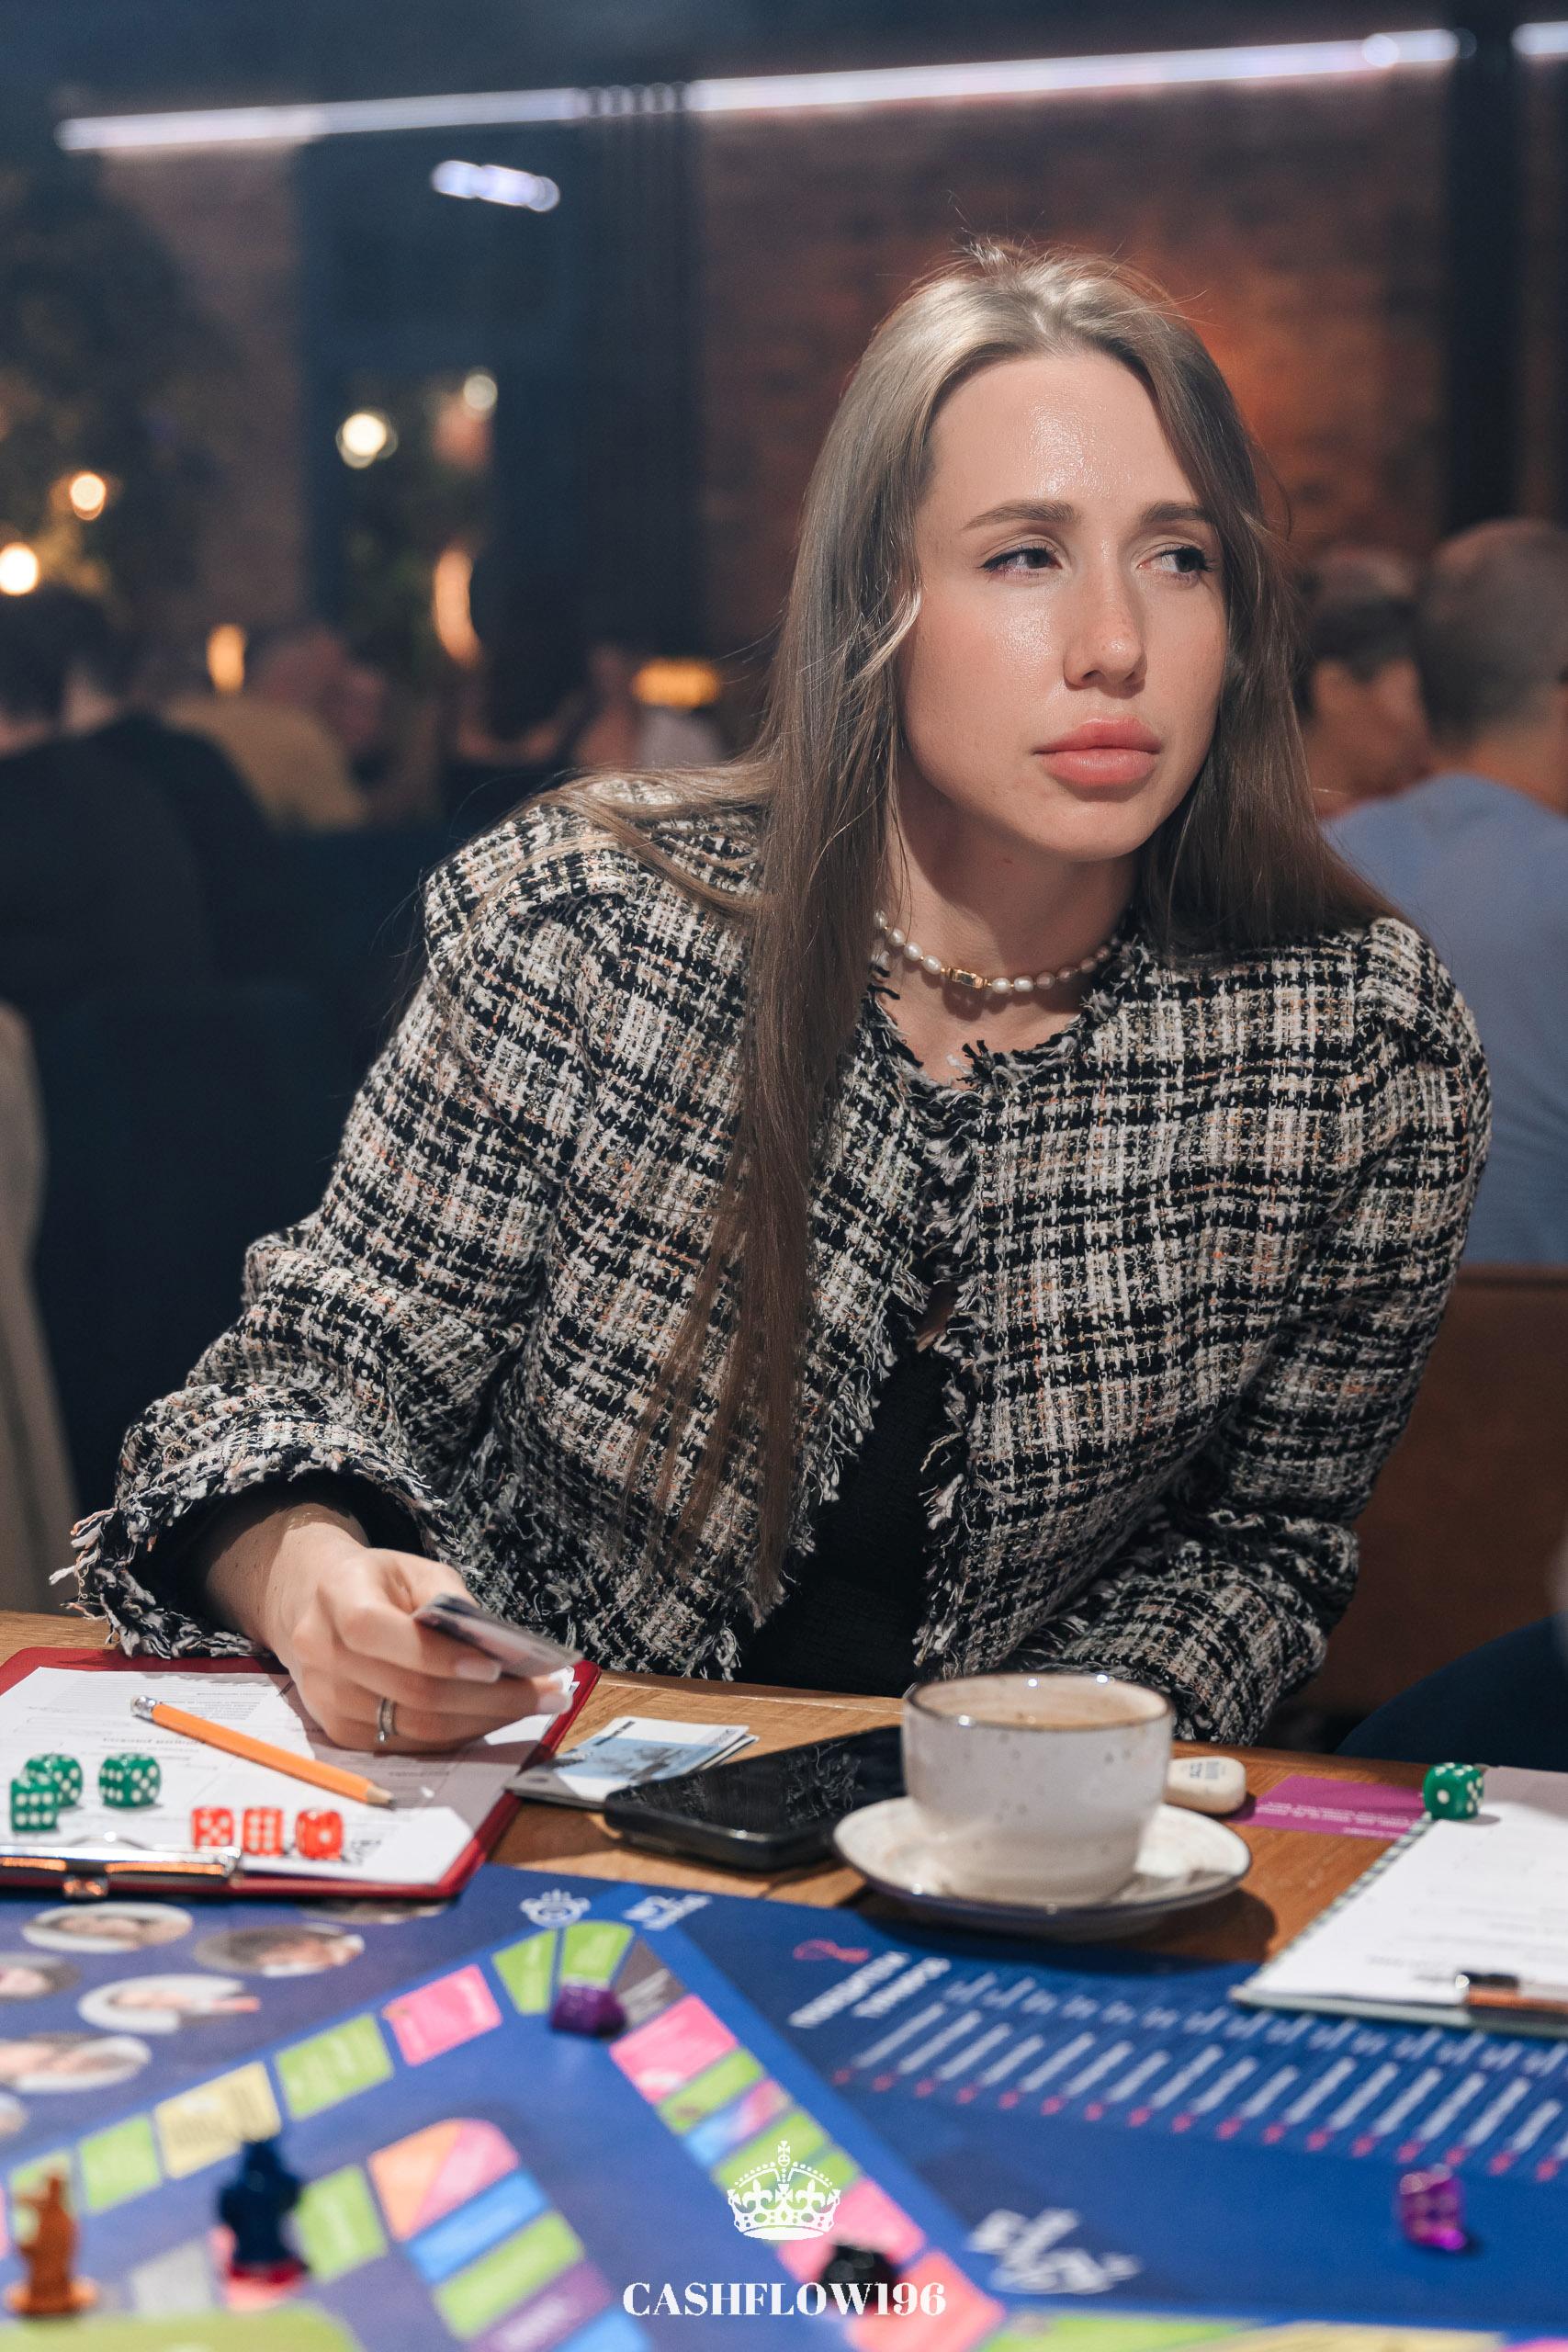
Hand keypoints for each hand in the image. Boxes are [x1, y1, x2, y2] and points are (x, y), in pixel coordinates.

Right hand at [203, 1501, 561, 1751]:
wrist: (315, 1606)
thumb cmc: (379, 1584)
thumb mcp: (415, 1569)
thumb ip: (450, 1601)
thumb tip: (497, 1648)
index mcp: (336, 1598)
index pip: (376, 1633)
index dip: (435, 1655)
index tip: (494, 1665)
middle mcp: (321, 1653)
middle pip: (409, 1692)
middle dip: (488, 1697)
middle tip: (548, 1693)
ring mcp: (327, 1701)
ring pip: (415, 1727)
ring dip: (483, 1721)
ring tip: (536, 1705)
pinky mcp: (340, 1733)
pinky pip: (409, 1744)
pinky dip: (459, 1734)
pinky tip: (497, 1716)